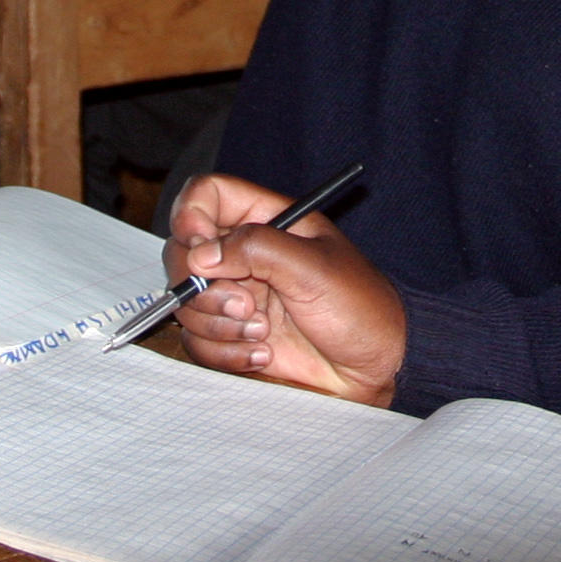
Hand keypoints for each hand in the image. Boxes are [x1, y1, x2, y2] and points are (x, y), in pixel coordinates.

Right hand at [165, 174, 406, 404]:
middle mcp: (244, 255)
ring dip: (218, 324)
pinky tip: (263, 355)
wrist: (377, 365)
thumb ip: (256, 249)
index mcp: (266, 220)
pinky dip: (224, 352)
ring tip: (263, 333)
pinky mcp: (233, 335)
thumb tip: (200, 255)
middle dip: (205, 286)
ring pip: (186, 302)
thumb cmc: (360, 306)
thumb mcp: (314, 268)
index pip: (207, 196)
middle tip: (244, 304)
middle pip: (183, 252)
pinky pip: (199, 341)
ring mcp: (235, 296)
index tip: (199, 246)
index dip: (191, 215)